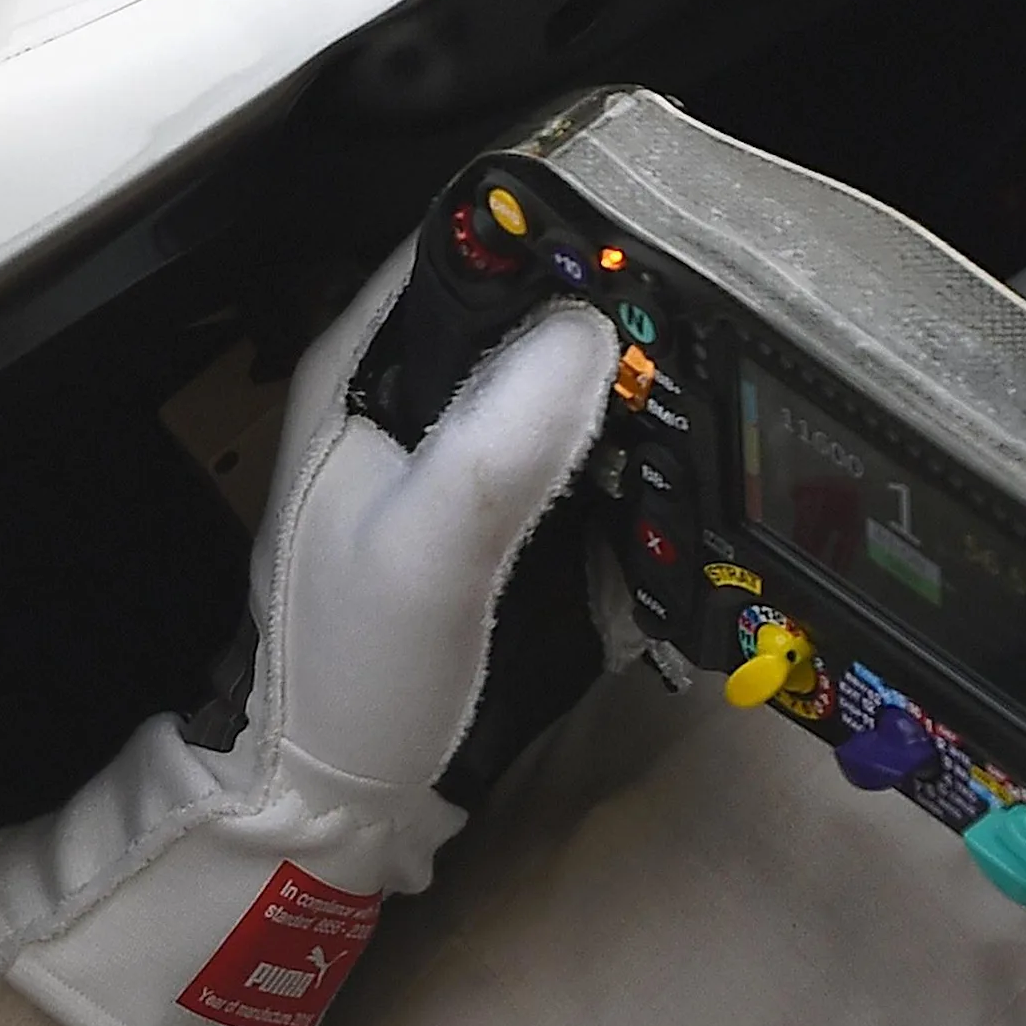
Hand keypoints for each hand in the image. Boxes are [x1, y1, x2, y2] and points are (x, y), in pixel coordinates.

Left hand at [0, 254, 619, 1025]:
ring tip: (693, 370)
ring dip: (599, 369)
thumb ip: (502, 440)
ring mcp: (422, 444)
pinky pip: (535, 434)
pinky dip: (589, 434)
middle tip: (700, 311)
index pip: (463, 242)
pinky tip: (647, 447)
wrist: (325, 793)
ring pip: (526, 366)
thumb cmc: (356, 670)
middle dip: (593, 300)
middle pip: (505, 300)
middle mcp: (385, 385)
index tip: (657, 241)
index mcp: (354, 364)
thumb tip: (587, 331)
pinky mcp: (457, 501)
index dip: (556, 231)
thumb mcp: (431, 551)